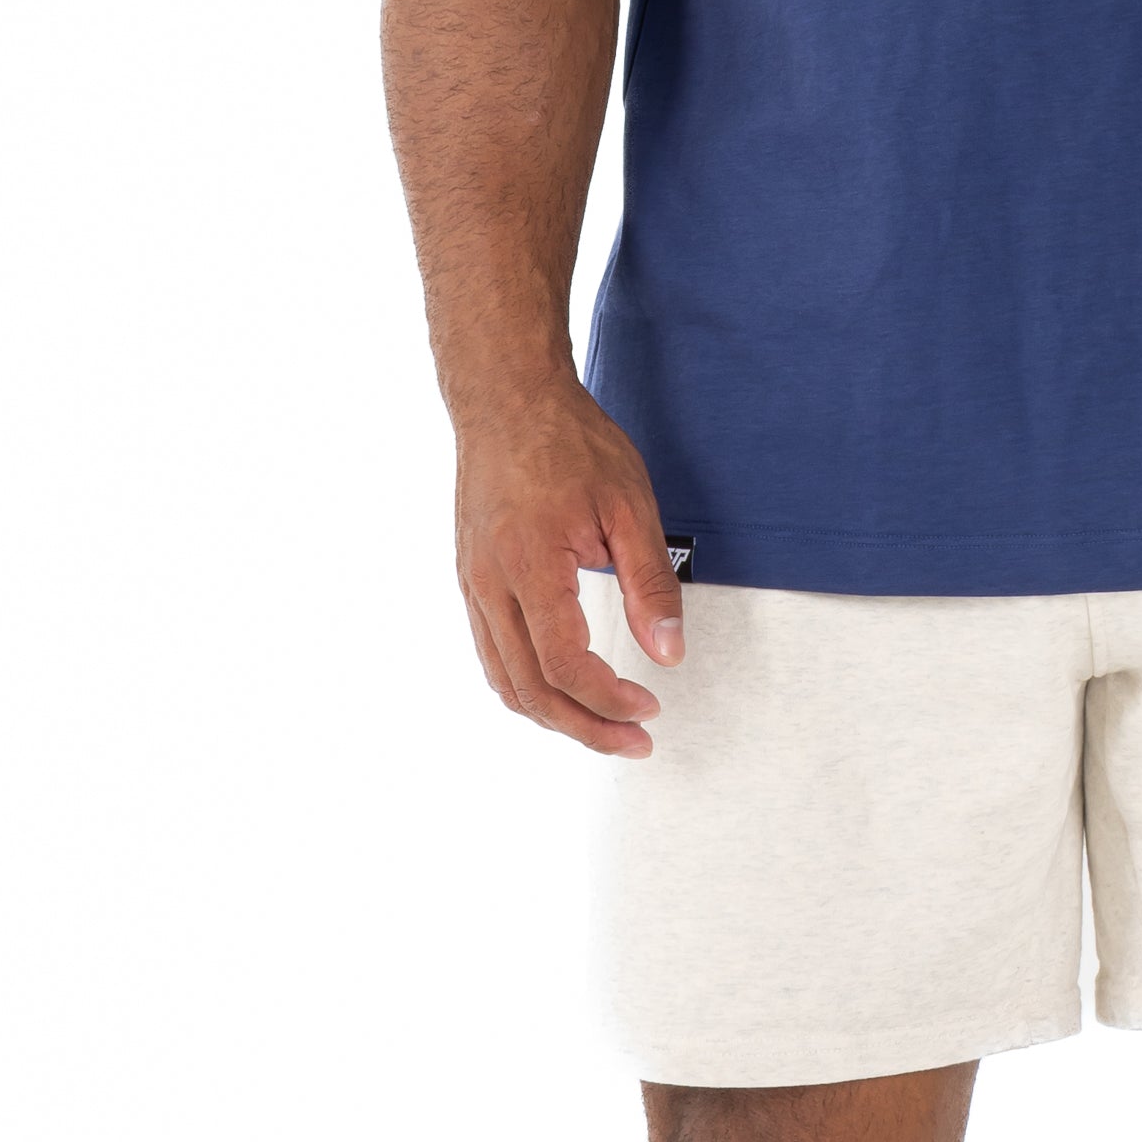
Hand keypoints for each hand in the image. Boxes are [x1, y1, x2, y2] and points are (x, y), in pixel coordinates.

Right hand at [453, 377, 684, 755]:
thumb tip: (669, 651)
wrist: (507, 400)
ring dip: (554, 716)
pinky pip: (491, 654)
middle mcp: (490, 584)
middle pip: (530, 689)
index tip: (649, 707)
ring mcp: (474, 585)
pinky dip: (526, 687)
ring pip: (504, 681)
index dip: (609, 699)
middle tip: (634, 741)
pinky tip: (561, 691)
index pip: (565, 664)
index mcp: (530, 565)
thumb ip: (651, 584)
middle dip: (586, 727)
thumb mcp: (630, 505)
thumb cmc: (566, 440)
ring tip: (602, 727)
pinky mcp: (472, 581)